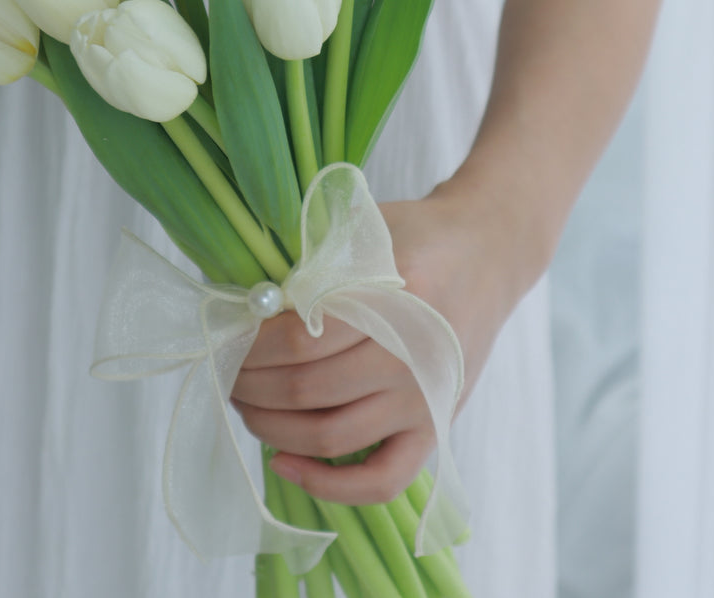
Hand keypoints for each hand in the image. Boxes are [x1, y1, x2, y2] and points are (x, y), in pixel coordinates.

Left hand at [231, 172, 545, 504]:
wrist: (488, 255)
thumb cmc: (418, 235)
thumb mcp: (367, 228)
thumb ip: (314, 263)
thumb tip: (246, 306)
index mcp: (395, 299)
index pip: (299, 339)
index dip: (250, 345)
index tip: (227, 336)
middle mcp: (413, 357)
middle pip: (306, 390)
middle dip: (249, 384)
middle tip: (225, 368)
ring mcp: (425, 399)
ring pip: (329, 436)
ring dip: (271, 427)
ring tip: (245, 403)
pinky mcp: (435, 427)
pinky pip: (381, 480)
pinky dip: (328, 485)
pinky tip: (285, 462)